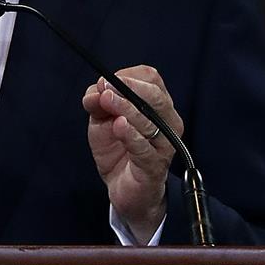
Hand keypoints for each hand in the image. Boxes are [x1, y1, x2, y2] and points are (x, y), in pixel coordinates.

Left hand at [82, 66, 181, 244]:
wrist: (122, 188)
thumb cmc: (117, 147)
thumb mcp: (101, 118)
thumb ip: (97, 101)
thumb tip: (97, 89)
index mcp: (157, 106)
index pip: (151, 79)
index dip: (128, 76)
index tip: (106, 82)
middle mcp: (167, 123)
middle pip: (156, 97)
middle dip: (129, 88)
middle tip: (106, 89)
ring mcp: (164, 146)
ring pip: (149, 121)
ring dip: (125, 108)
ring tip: (106, 102)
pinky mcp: (154, 167)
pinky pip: (145, 148)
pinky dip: (131, 135)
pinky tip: (119, 126)